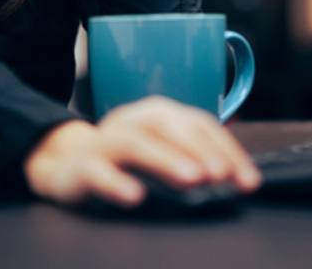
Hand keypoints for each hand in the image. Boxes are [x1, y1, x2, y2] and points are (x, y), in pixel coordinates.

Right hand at [22, 96, 261, 206]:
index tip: (249, 182)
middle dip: (199, 149)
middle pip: (169, 126)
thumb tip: (234, 177)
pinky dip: (116, 182)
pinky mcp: (81, 166)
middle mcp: (133, 119)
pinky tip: (136, 197)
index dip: (228, 151)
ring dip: (165, 158)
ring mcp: (105, 140)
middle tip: (221, 175)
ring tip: (192, 178)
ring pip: (135, 142)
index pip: (200, 125)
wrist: (63, 162)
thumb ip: (193, 160)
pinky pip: (97, 171)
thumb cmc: (123, 160)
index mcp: (158, 114)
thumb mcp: (161, 153)